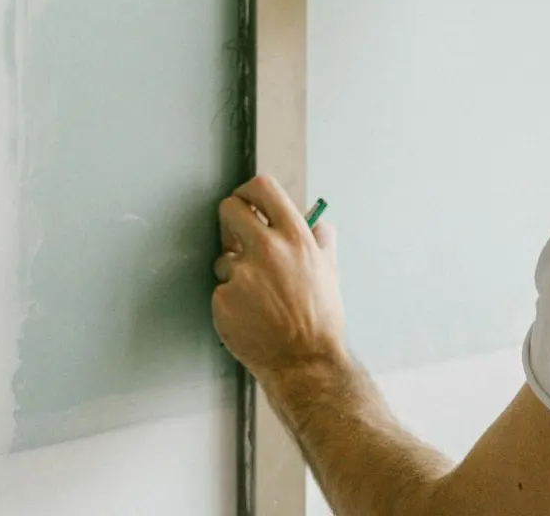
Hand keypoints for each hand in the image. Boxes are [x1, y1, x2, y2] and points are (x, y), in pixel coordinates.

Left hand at [212, 175, 346, 385]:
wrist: (305, 362)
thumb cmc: (320, 319)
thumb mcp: (329, 270)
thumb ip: (322, 241)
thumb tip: (318, 223)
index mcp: (295, 236)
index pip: (262, 188)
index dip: (249, 191)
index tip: (247, 200)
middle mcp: (267, 248)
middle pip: (229, 209)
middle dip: (230, 220)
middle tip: (237, 237)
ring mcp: (242, 274)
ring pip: (223, 257)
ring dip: (233, 271)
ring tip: (257, 296)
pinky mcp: (224, 298)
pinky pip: (221, 289)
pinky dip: (230, 300)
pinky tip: (249, 315)